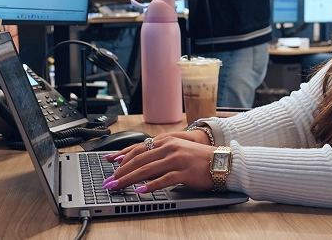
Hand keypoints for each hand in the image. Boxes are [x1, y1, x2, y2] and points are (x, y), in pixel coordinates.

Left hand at [101, 135, 216, 192]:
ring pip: (147, 169)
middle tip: (110, 180)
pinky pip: (163, 179)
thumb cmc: (200, 158)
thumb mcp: (178, 150)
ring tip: (119, 186)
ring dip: (129, 179)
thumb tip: (141, 163)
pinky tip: (140, 191)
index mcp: (167, 140)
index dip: (122, 157)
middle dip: (121, 171)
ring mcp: (176, 159)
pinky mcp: (184, 172)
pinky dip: (150, 186)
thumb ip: (160, 153)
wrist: (222, 162)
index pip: (139, 148)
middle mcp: (170, 147)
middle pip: (139, 159)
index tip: (110, 164)